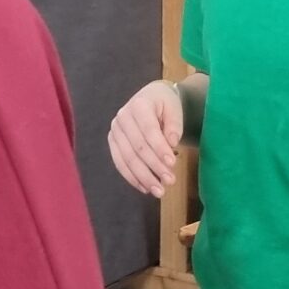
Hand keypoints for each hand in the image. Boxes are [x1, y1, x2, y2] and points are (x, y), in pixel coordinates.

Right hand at [108, 80, 184, 195]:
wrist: (151, 98)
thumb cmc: (165, 104)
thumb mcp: (175, 109)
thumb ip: (174, 125)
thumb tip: (172, 142)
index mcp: (139, 105)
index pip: (149, 130)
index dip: (160, 148)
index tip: (172, 163)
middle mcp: (122, 117)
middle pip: (138, 147)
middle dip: (154, 167)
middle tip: (170, 181)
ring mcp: (115, 130)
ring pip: (127, 158)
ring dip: (143, 177)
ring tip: (159, 191)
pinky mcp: (112, 142)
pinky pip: (120, 163)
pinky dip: (132, 178)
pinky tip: (145, 188)